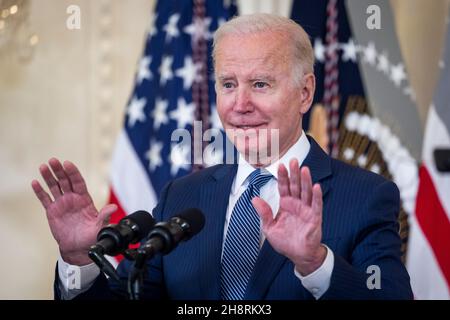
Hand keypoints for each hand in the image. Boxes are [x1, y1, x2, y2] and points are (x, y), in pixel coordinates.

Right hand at [31, 158, 116, 265]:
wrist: (79, 248)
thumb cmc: (91, 236)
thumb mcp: (100, 226)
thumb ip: (105, 216)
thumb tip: (113, 208)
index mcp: (84, 199)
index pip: (78, 182)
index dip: (73, 173)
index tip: (67, 164)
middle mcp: (72, 198)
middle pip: (65, 181)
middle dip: (59, 170)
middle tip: (53, 160)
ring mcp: (62, 204)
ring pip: (54, 187)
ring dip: (48, 177)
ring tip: (43, 167)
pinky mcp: (52, 211)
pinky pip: (45, 199)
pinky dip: (40, 191)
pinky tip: (35, 183)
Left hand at [252, 159, 325, 275]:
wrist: (298, 255)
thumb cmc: (285, 241)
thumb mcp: (269, 228)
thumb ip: (263, 213)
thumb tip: (254, 199)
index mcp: (286, 204)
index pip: (284, 187)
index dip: (282, 176)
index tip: (280, 164)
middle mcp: (297, 204)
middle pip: (295, 185)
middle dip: (294, 173)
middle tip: (293, 160)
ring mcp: (306, 210)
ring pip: (306, 192)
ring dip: (305, 180)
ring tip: (304, 169)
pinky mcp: (315, 218)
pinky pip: (316, 205)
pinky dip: (316, 196)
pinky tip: (316, 186)